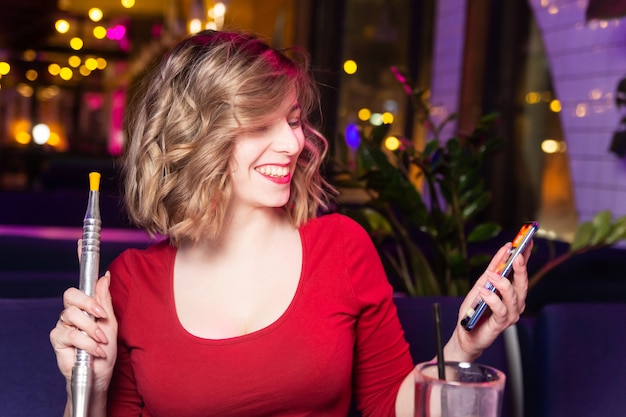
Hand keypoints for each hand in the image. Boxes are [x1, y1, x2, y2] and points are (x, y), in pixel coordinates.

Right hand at [49, 271, 117, 393]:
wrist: (99, 375)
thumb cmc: (106, 350)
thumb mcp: (111, 324)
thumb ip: (105, 301)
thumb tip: (104, 276)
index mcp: (88, 304)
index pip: (83, 280)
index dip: (80, 259)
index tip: (81, 242)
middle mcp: (74, 311)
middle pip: (71, 295)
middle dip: (89, 305)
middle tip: (101, 318)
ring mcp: (64, 324)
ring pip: (72, 315)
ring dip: (91, 330)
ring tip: (101, 342)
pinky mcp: (58, 339)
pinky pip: (70, 334)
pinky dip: (87, 343)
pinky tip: (95, 351)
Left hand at [448, 240, 532, 359]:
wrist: (466, 333)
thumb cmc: (475, 310)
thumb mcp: (482, 283)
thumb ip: (493, 268)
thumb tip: (504, 249)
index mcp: (512, 292)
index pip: (521, 271)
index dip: (526, 256)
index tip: (527, 240)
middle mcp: (515, 303)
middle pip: (521, 284)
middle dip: (520, 268)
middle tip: (516, 255)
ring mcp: (510, 314)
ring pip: (513, 296)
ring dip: (502, 284)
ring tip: (492, 275)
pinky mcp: (500, 324)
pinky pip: (500, 310)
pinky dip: (492, 299)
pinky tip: (484, 291)